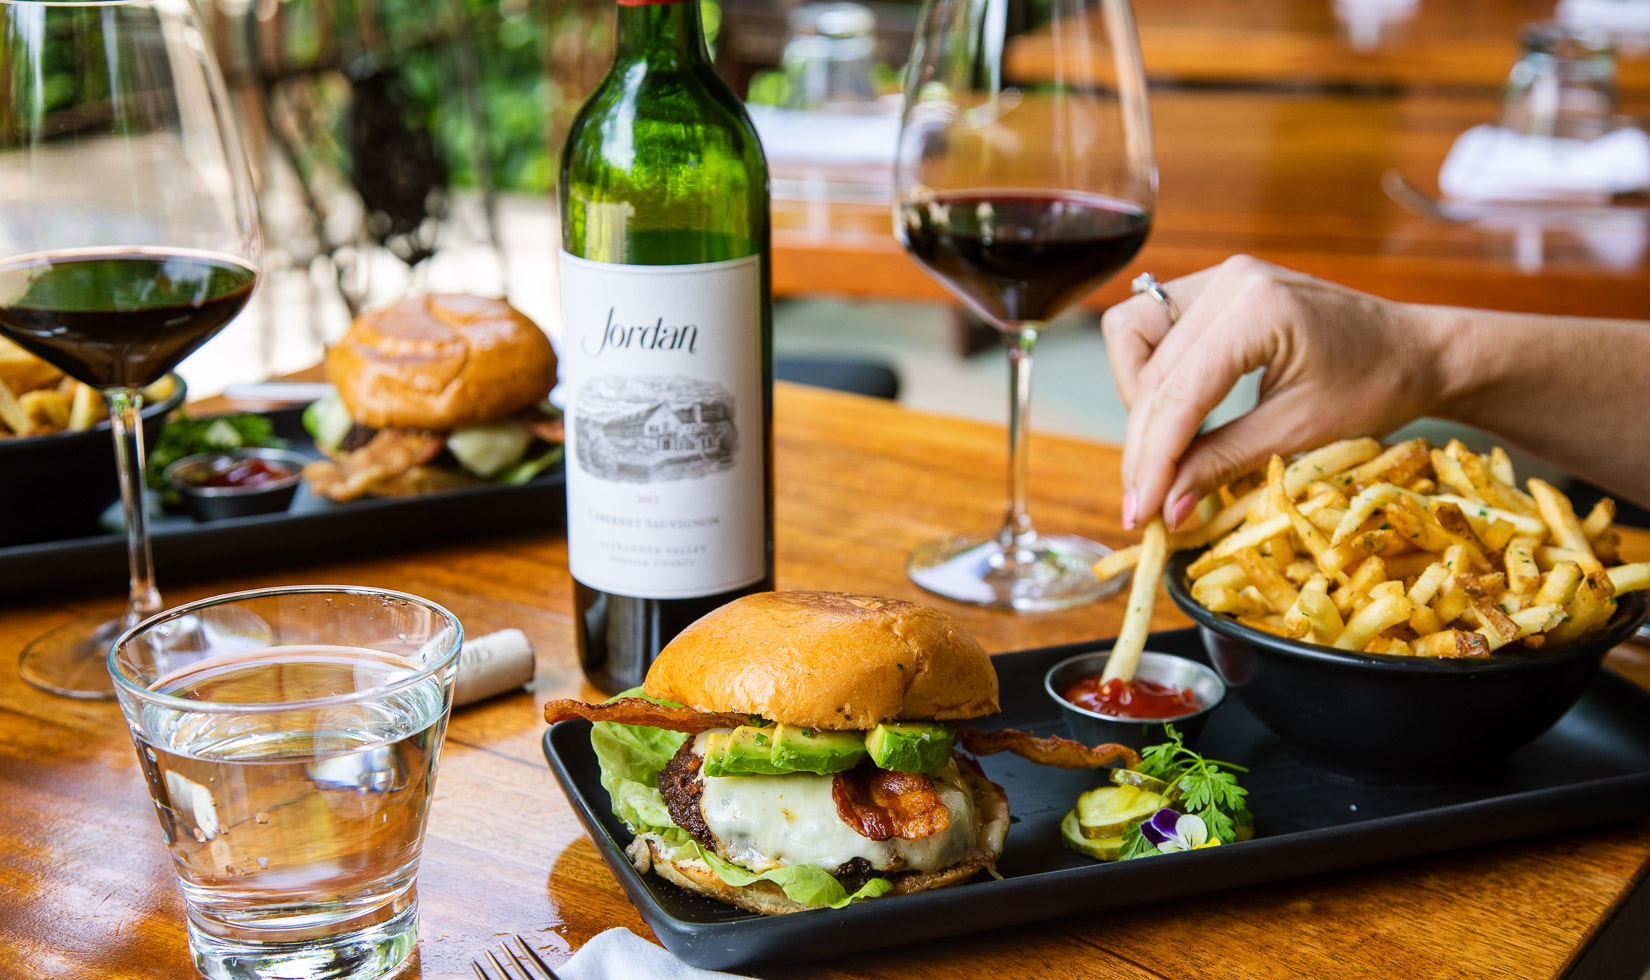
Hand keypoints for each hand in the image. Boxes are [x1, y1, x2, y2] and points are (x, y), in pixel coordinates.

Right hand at [1102, 256, 1445, 529]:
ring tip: (1164, 454)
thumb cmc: (1377, 387)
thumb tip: (1165, 511)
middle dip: (1144, 443)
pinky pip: (1151, 326)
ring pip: (1133, 339)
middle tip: (1147, 504)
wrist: (1416, 349)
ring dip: (1140, 403)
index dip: (1153, 458)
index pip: (1179, 392)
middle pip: (1150, 373)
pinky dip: (1153, 375)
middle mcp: (1229, 280)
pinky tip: (1176, 414)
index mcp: (1259, 308)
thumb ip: (1222, 463)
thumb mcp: (1300, 433)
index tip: (1140, 514)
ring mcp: (1218, 276)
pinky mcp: (1214, 286)